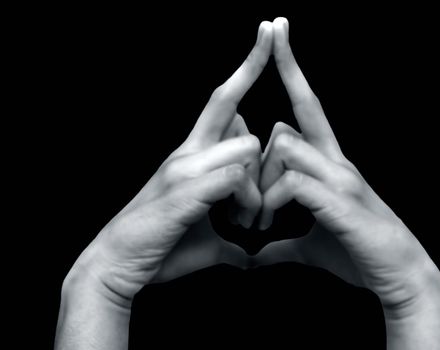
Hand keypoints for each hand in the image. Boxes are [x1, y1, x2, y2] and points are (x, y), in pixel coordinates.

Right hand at [64, 21, 273, 302]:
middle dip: (264, 161)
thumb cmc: (161, 246)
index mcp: (192, 154)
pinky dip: (247, 202)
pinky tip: (240, 225)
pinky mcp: (184, 190)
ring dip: (257, 188)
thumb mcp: (204, 232)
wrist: (118, 264)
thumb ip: (229, 232)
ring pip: (244, 148)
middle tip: (257, 208)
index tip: (267, 33)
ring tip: (248, 222)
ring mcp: (184, 169)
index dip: (247, 66)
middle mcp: (187, 152)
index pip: (224, 99)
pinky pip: (233, 178)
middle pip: (244, 124)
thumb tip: (249, 252)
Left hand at [256, 17, 439, 313]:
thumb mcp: (308, 243)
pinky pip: (293, 181)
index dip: (292, 69)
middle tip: (247, 208)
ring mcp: (340, 178)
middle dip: (255, 164)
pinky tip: (270, 224)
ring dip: (262, 185)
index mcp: (327, 163)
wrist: (397, 274)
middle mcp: (335, 161)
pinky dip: (273, 202)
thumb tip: (258, 251)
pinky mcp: (340, 200)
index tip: (278, 32)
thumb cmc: (355, 253)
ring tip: (258, 222)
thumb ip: (283, 240)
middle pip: (282, 129)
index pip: (306, 105)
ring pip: (285, 146)